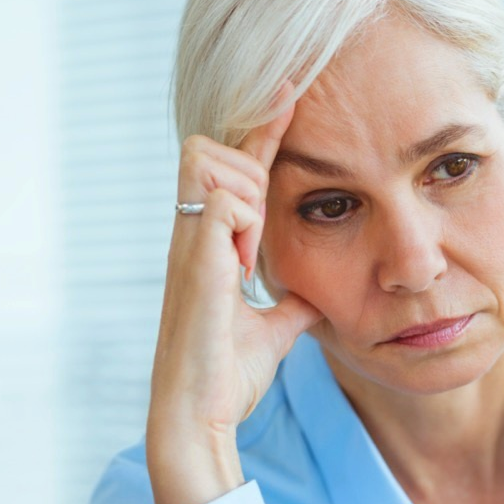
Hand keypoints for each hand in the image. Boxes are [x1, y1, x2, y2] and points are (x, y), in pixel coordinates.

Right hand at [147, 82, 322, 503]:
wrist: (202, 414)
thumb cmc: (229, 373)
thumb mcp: (275, 327)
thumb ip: (291, 303)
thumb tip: (314, 296)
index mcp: (213, 241)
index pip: (239, 166)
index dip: (264, 128)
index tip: (295, 90)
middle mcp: (194, 232)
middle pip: (213, 147)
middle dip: (246, 169)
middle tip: (257, 233)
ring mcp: (189, 242)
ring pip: (214, 163)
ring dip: (245, 198)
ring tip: (247, 255)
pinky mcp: (194, 259)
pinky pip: (224, 202)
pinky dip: (243, 224)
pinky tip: (242, 265)